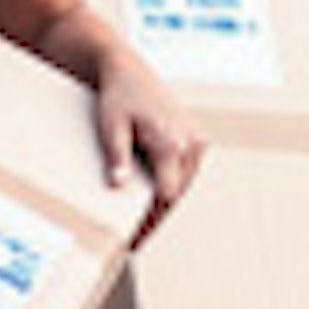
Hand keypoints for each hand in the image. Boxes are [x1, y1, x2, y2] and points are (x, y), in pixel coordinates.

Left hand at [97, 61, 205, 240]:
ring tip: (141, 223)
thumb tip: (119, 185)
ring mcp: (197, 141)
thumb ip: (117, 155)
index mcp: (171, 143)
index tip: (135, 238)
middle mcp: (191, 143)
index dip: (150, 221)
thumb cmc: (118, 96)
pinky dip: (171, 186)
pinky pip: (186, 172)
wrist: (129, 70)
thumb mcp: (110, 126)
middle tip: (135, 238)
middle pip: (177, 194)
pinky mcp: (197, 139)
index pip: (167, 196)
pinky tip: (152, 198)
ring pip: (184, 185)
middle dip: (157, 216)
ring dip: (165, 202)